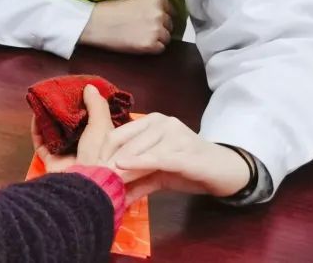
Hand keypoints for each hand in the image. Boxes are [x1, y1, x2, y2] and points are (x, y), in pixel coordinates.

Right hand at [33, 84, 142, 183]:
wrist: (88, 183)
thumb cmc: (101, 154)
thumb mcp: (102, 126)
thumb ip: (97, 106)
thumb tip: (90, 87)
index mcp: (102, 142)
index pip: (94, 122)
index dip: (87, 108)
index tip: (79, 93)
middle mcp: (85, 150)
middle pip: (72, 128)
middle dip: (64, 113)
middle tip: (59, 96)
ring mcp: (67, 157)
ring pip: (56, 135)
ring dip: (49, 119)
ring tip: (45, 102)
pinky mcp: (52, 163)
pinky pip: (42, 144)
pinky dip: (38, 130)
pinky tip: (36, 115)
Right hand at [79, 0, 174, 53]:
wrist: (96, 23)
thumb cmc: (110, 9)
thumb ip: (150, 6)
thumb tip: (162, 15)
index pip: (171, 10)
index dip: (162, 16)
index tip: (152, 19)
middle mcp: (160, 13)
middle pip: (170, 24)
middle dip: (161, 27)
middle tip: (144, 29)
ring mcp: (157, 30)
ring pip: (166, 38)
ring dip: (157, 39)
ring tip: (141, 37)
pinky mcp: (151, 45)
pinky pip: (160, 49)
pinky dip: (152, 48)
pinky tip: (139, 44)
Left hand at [100, 113, 251, 200]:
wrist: (225, 171)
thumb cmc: (189, 168)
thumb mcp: (158, 173)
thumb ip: (137, 179)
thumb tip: (112, 191)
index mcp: (151, 121)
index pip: (116, 134)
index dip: (100, 152)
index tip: (87, 169)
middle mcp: (161, 122)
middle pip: (124, 142)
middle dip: (106, 161)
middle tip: (91, 178)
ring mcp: (175, 134)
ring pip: (138, 150)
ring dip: (120, 168)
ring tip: (104, 181)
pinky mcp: (186, 151)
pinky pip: (157, 158)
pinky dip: (139, 163)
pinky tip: (124, 169)